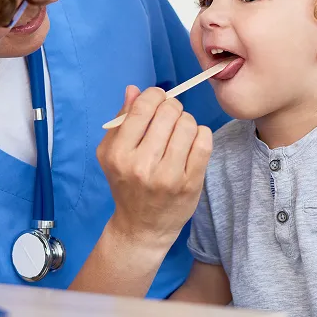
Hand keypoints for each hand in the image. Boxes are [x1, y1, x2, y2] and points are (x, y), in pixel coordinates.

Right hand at [96, 85, 212, 249]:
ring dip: (186, 122)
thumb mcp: (111, 152)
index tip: (157, 100)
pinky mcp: (191, 183)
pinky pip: (205, 142)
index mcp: (120, 153)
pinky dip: (201, 135)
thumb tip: (135, 89)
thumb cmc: (126, 183)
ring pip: (188, 124)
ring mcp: (169, 176)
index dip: (155, 95)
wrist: (142, 226)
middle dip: (172, 108)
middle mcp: (143, 165)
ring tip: (179, 132)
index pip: (144, 107)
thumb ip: (122, 119)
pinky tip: (192, 142)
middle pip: (169, 112)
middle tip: (169, 118)